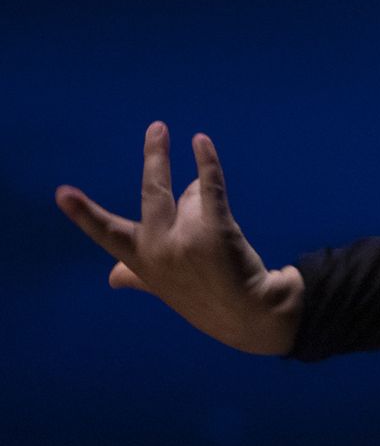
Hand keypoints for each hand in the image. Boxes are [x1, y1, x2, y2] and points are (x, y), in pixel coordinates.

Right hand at [55, 121, 302, 355]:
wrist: (250, 315)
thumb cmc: (204, 299)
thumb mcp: (164, 288)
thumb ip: (136, 276)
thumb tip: (112, 276)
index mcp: (142, 260)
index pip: (106, 233)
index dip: (84, 214)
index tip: (63, 194)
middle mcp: (159, 248)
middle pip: (153, 192)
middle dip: (156, 158)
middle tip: (157, 129)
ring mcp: (186, 238)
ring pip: (188, 192)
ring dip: (197, 186)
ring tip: (195, 167)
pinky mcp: (215, 229)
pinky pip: (209, 186)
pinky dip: (206, 161)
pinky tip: (202, 143)